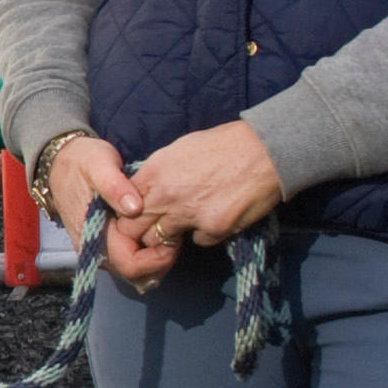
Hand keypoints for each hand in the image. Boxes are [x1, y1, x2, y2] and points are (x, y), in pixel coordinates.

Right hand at [44, 132, 176, 286]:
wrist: (62, 162)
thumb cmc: (83, 162)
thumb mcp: (99, 164)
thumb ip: (114, 185)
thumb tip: (134, 208)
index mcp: (94, 236)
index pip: (130, 265)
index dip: (156, 258)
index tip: (171, 236)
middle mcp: (95, 250)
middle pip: (135, 275)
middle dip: (160, 260)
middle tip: (175, 233)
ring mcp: (100, 250)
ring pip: (135, 271)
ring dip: (156, 258)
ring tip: (168, 231)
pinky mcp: (106, 245)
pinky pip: (131, 260)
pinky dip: (148, 253)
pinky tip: (157, 231)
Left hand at [123, 119, 285, 248]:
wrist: (265, 150)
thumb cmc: (223, 145)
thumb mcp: (178, 151)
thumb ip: (157, 174)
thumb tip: (143, 192)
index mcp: (155, 172)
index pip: (122, 205)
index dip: (128, 214)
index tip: (136, 216)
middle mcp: (167, 195)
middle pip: (133, 229)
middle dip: (140, 232)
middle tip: (154, 228)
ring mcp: (190, 215)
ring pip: (161, 241)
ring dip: (170, 236)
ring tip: (187, 220)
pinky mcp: (214, 229)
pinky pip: (198, 241)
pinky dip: (205, 233)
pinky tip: (217, 216)